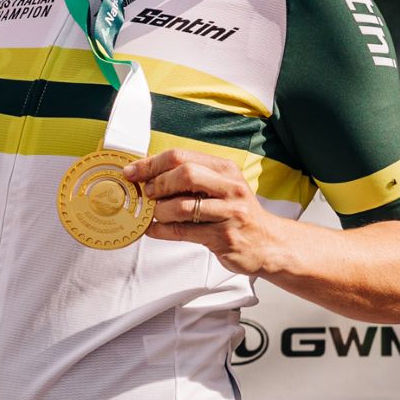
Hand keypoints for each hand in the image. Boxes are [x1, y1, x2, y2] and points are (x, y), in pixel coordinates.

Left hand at [123, 147, 285, 274]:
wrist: (267, 243)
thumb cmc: (236, 213)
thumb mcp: (221, 187)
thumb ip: (191, 178)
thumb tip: (147, 175)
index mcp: (225, 169)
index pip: (182, 156)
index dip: (151, 164)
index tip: (132, 172)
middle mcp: (230, 187)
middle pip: (185, 174)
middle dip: (158, 184)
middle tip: (148, 194)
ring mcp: (229, 212)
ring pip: (182, 206)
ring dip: (160, 211)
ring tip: (155, 215)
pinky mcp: (223, 237)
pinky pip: (183, 232)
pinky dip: (161, 231)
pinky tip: (152, 229)